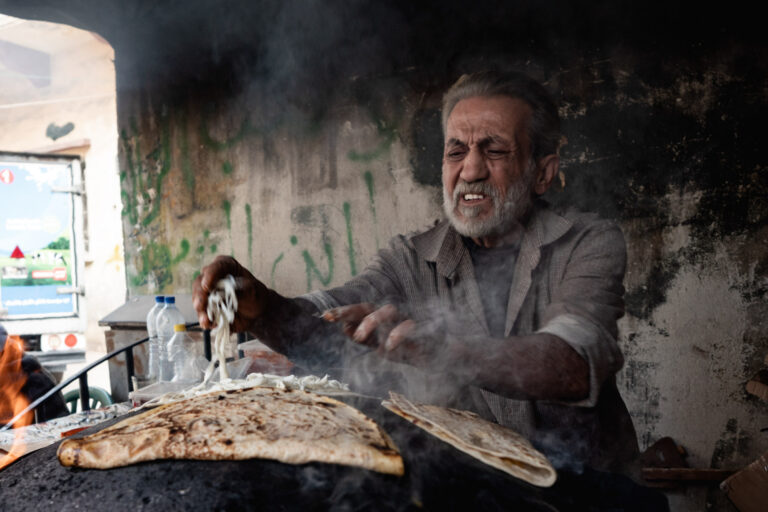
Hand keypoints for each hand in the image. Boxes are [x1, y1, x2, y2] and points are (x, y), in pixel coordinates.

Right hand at [192, 255, 268, 331]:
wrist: (255, 312)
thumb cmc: (254, 295)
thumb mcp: (252, 291)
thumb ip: (239, 291)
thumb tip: (224, 294)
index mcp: (226, 266)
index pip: (217, 267)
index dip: (210, 275)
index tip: (207, 285)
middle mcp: (212, 277)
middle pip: (200, 283)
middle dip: (200, 295)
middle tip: (201, 305)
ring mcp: (207, 293)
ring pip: (197, 299)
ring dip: (201, 311)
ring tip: (206, 320)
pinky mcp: (206, 307)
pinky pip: (202, 313)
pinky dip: (204, 320)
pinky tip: (208, 324)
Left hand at [324, 303, 443, 366]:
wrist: (441, 355)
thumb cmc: (410, 348)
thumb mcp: (382, 345)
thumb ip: (365, 338)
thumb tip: (344, 328)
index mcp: (381, 320)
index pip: (359, 311)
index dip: (343, 312)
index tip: (324, 316)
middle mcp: (392, 316)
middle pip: (369, 306)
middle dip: (350, 311)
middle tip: (334, 320)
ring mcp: (407, 320)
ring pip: (388, 310)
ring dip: (370, 322)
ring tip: (358, 337)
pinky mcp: (423, 329)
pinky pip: (409, 326)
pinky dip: (398, 335)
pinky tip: (388, 347)